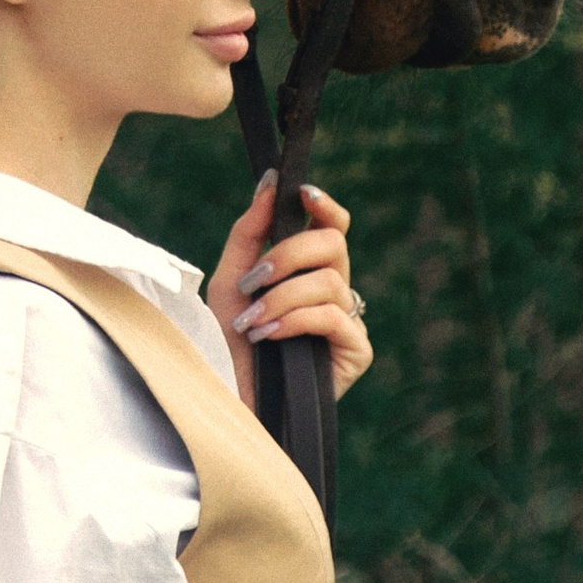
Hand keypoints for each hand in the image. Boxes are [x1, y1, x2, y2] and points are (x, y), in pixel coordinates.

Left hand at [207, 176, 372, 410]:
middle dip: (288, 254)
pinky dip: (295, 322)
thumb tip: (270, 182)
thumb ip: (249, 231)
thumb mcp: (229, 280)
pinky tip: (269, 337)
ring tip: (251, 321)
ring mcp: (347, 320)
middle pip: (333, 244)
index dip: (325, 206)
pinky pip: (333, 317)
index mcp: (308, 270)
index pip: (332, 227)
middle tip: (254, 279)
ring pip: (329, 281)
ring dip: (281, 298)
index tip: (302, 194)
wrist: (228, 400)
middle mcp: (333, 291)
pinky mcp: (355, 352)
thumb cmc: (227, 344)